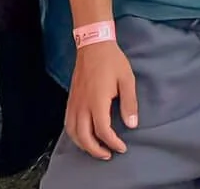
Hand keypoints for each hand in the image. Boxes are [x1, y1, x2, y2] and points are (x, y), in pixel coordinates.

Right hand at [67, 40, 138, 159]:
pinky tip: (83, 136)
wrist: (93, 45)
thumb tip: (131, 125)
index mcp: (97, 101)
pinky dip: (74, 135)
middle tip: (108, 155)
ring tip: (96, 149)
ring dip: (83, 145)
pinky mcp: (70, 99)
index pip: (103, 131)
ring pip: (72, 132)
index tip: (122, 148)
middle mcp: (82, 105)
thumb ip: (129, 103)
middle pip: (84, 137)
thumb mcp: (127, 80)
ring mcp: (74, 103)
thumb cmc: (112, 61)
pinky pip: (68, 123)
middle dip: (96, 150)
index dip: (113, 143)